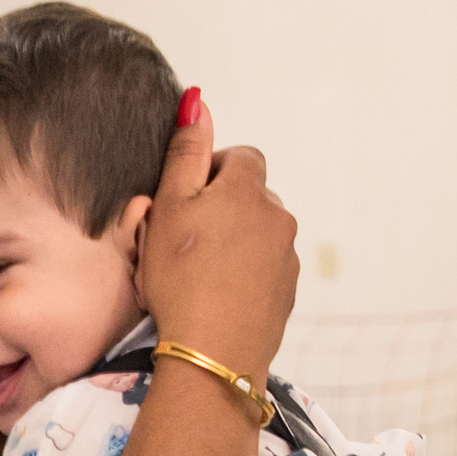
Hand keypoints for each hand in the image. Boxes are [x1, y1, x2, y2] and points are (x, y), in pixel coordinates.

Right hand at [139, 97, 298, 387]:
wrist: (211, 355)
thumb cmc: (180, 281)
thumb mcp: (168, 207)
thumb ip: (185, 152)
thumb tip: (198, 101)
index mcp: (247, 188)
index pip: (238, 157)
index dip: (209, 175)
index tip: (185, 205)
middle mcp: (277, 215)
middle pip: (250, 196)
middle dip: (223, 210)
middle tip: (187, 244)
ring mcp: (287, 256)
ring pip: (259, 234)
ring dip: (235, 243)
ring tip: (202, 275)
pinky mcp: (288, 292)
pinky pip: (266, 269)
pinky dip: (246, 275)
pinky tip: (219, 296)